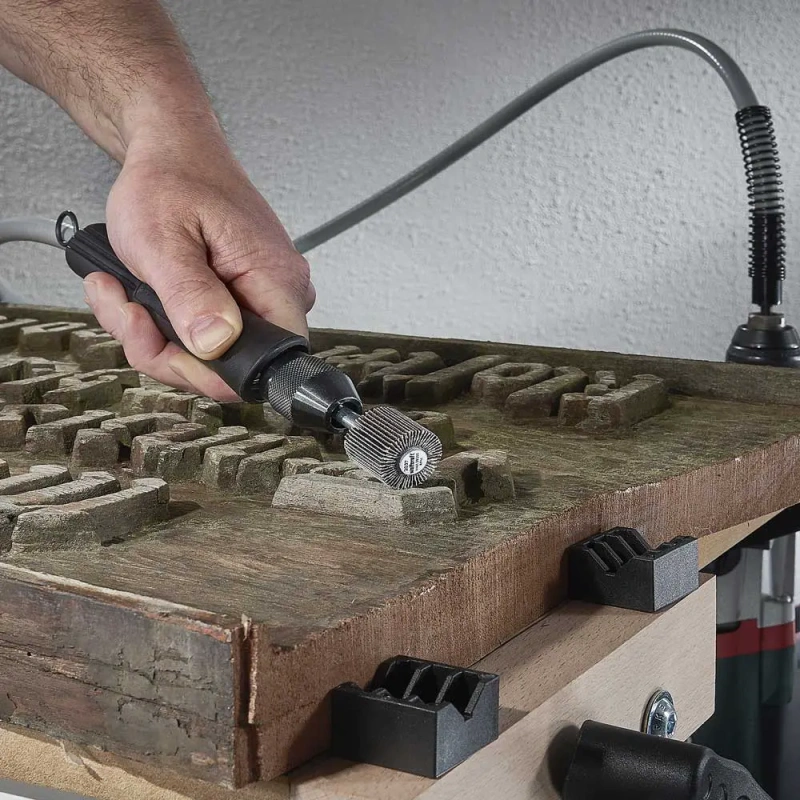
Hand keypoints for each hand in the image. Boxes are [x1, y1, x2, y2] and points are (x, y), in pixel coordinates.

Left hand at [83, 127, 314, 400]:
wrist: (173, 150)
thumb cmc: (170, 180)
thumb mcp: (163, 240)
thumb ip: (190, 296)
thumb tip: (215, 346)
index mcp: (276, 281)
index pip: (259, 366)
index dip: (204, 371)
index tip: (162, 340)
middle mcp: (281, 293)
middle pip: (228, 367)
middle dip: (166, 351)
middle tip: (130, 311)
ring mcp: (263, 296)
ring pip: (210, 356)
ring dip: (156, 336)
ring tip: (125, 293)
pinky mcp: (244, 297)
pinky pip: (206, 336)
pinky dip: (164, 325)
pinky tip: (141, 293)